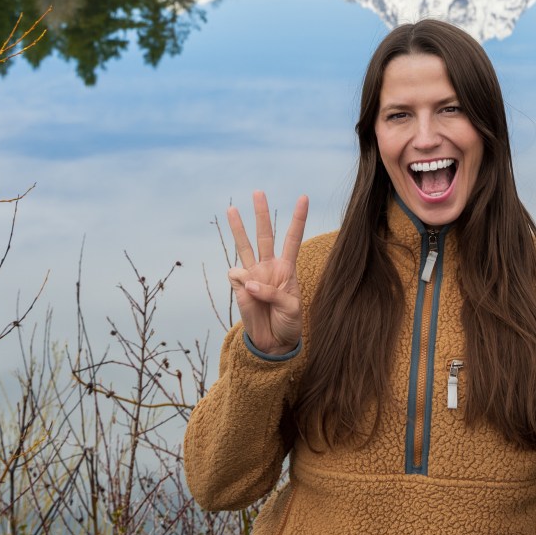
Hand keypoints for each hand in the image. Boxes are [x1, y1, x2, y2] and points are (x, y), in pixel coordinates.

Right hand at [226, 191, 308, 354]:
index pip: (293, 238)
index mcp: (287, 268)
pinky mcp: (239, 287)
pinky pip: (236, 277)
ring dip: (238, 228)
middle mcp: (269, 267)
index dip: (298, 219)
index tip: (303, 198)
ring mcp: (252, 275)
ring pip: (244, 246)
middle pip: (265, 235)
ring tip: (232, 209)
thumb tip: (248, 282)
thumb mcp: (291, 307)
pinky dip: (242, 284)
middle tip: (258, 192)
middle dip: (261, 214)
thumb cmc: (288, 322)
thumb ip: (272, 292)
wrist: (273, 342)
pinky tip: (248, 294)